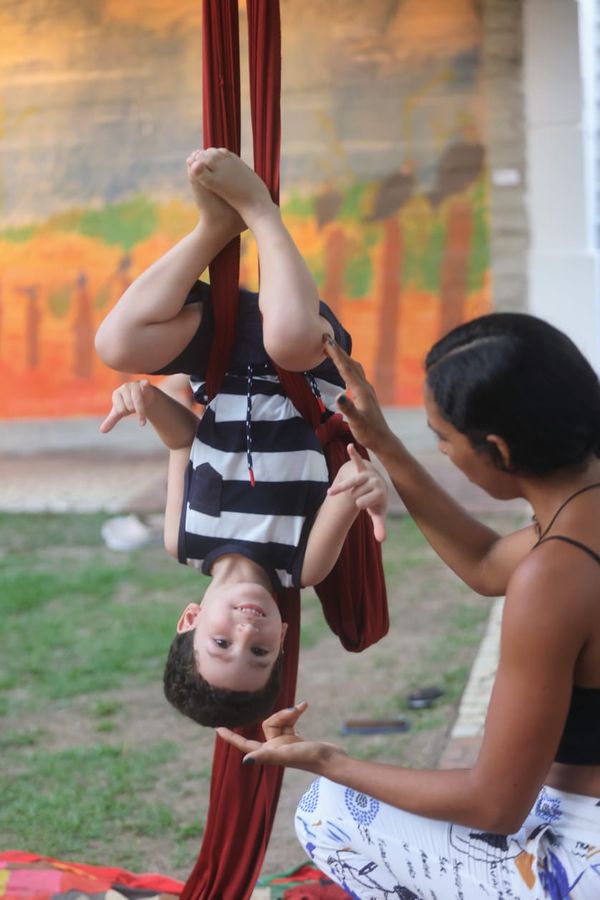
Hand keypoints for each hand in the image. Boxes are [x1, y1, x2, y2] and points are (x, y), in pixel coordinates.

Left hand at [100, 379, 157, 432]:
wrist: (142, 396)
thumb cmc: (128, 404)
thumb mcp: (119, 413)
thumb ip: (111, 421)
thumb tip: (102, 431)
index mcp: (116, 394)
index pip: (120, 409)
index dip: (126, 412)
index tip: (127, 410)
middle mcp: (124, 388)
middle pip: (130, 405)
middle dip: (134, 411)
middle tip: (135, 408)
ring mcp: (135, 385)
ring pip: (138, 399)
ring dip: (142, 411)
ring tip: (142, 414)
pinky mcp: (144, 383)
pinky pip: (144, 385)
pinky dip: (145, 385)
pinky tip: (146, 385)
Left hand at [216, 701, 342, 772]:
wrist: (331, 759)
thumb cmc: (310, 757)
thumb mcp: (287, 754)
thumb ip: (267, 756)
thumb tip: (245, 760)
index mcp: (268, 754)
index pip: (244, 744)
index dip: (231, 737)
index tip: (218, 728)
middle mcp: (274, 749)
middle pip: (268, 724)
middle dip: (281, 715)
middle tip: (296, 711)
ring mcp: (284, 743)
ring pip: (280, 720)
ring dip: (290, 713)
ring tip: (303, 708)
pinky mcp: (295, 738)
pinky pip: (290, 720)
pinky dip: (296, 712)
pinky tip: (305, 706)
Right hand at [323, 339, 392, 452]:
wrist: (382, 440)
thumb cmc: (368, 433)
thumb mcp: (356, 422)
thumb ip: (348, 409)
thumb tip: (338, 395)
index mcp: (361, 391)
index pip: (346, 368)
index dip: (335, 354)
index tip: (326, 341)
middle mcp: (365, 387)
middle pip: (350, 364)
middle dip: (338, 351)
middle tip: (325, 338)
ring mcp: (367, 390)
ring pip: (354, 368)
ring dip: (343, 357)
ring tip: (332, 349)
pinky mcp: (366, 395)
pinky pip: (355, 374)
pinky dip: (347, 366)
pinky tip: (345, 368)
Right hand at [329, 444, 387, 541]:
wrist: (379, 484)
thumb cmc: (377, 501)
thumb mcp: (379, 514)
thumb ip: (380, 526)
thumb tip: (382, 540)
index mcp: (380, 493)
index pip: (366, 501)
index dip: (362, 504)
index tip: (360, 505)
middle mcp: (375, 482)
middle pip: (357, 492)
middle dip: (352, 496)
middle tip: (353, 498)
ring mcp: (368, 475)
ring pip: (353, 481)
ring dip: (341, 486)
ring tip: (329, 493)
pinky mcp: (362, 468)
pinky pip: (358, 461)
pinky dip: (354, 454)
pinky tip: (350, 447)